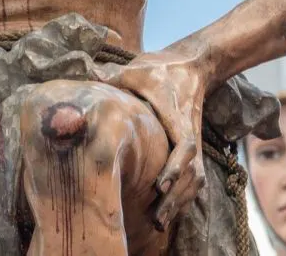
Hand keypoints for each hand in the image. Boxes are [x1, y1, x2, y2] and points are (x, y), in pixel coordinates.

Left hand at [99, 49, 208, 231]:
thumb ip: (114, 76)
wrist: (191, 64)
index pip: (185, 145)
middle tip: (156, 218)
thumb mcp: (136, 70)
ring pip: (196, 178)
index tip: (160, 185)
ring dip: (181, 201)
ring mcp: (194, 140)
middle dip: (176, 197)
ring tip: (159, 221)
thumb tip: (89, 76)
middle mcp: (190, 132)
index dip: (175, 167)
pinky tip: (169, 210)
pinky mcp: (193, 146)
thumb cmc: (160, 69)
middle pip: (193, 172)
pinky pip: (195, 177)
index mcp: (177, 115)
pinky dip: (185, 195)